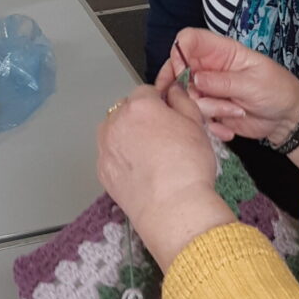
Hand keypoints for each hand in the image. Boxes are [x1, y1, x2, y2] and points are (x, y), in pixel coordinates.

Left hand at [97, 84, 234, 268]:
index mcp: (140, 106)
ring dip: (128, 135)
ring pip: (115, 130)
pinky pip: (110, 154)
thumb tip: (174, 92)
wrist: (173, 207)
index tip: (168, 114)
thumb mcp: (196, 125)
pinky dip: (122, 157)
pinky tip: (142, 169)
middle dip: (141, 117)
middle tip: (163, 136)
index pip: (146, 91)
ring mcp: (106, 147)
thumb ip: (182, 102)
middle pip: (127, 110)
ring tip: (150, 153)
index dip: (160, 102)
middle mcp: (117, 123)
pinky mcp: (102, 170)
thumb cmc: (187, 167)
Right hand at [155, 29, 298, 145]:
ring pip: (185, 97)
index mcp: (222, 52)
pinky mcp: (209, 110)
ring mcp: (207, 90)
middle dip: (182, 88)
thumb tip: (195, 77)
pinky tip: (228, 129)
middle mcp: (210, 69)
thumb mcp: (253, 84)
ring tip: (235, 110)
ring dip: (206, 109)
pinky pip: (195, 117)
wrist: (286, 119)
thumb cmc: (278, 91)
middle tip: (199, 99)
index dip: (179, 52)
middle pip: (177, 69)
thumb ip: (223, 82)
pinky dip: (209, 125)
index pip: (189, 40)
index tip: (183, 72)